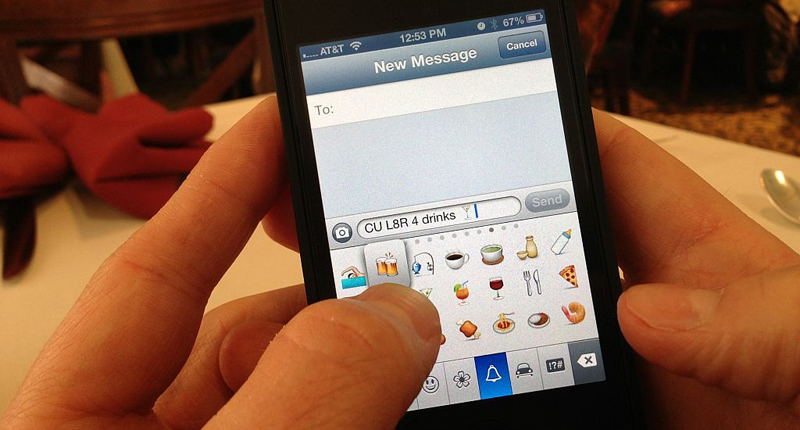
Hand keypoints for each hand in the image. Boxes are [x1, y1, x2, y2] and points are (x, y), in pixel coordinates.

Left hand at [1, 97, 441, 429]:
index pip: (152, 275)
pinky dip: (375, 414)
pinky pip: (330, 429)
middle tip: (406, 285)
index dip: (220, 188)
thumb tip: (395, 313)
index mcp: (79, 429)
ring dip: (365, 373)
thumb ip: (305, 389)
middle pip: (244, 338)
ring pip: (300, 393)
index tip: (277, 122)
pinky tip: (415, 408)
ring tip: (429, 360)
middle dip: (329, 307)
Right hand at [266, 111, 799, 426]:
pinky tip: (447, 399)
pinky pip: (538, 396)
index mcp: (705, 265)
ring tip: (403, 325)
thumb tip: (650, 311)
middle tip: (406, 231)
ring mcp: (628, 378)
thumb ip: (764, 319)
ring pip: (531, 333)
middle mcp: (656, 318)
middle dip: (483, 233)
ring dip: (476, 325)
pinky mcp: (607, 422)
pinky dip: (496, 392)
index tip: (479, 119)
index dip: (553, 133)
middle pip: (549, 254)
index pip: (618, 172)